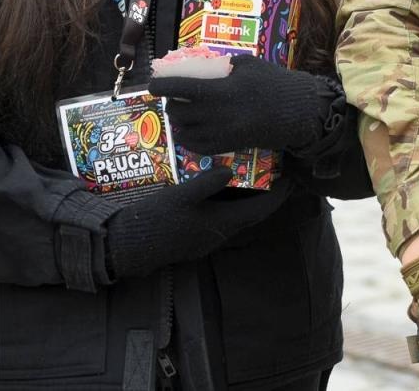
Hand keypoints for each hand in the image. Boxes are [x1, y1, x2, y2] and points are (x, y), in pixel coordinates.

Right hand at [104, 168, 288, 280]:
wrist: (127, 247)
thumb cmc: (153, 221)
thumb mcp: (179, 196)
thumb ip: (206, 183)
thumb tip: (230, 171)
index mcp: (220, 224)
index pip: (261, 210)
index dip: (279, 194)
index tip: (291, 177)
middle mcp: (218, 234)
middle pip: (252, 213)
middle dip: (266, 193)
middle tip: (275, 170)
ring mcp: (206, 238)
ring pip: (236, 216)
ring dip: (246, 197)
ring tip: (252, 173)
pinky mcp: (194, 237)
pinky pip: (221, 217)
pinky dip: (228, 202)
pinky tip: (220, 186)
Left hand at [150, 55, 326, 154]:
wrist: (297, 112)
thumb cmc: (275, 83)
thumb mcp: (248, 65)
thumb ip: (224, 66)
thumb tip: (206, 67)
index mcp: (218, 90)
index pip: (178, 88)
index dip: (161, 86)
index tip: (152, 84)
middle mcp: (215, 114)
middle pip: (178, 112)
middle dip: (171, 104)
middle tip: (174, 98)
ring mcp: (221, 133)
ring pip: (184, 131)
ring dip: (179, 122)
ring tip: (183, 114)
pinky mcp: (228, 146)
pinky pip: (198, 146)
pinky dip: (189, 139)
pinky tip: (191, 131)